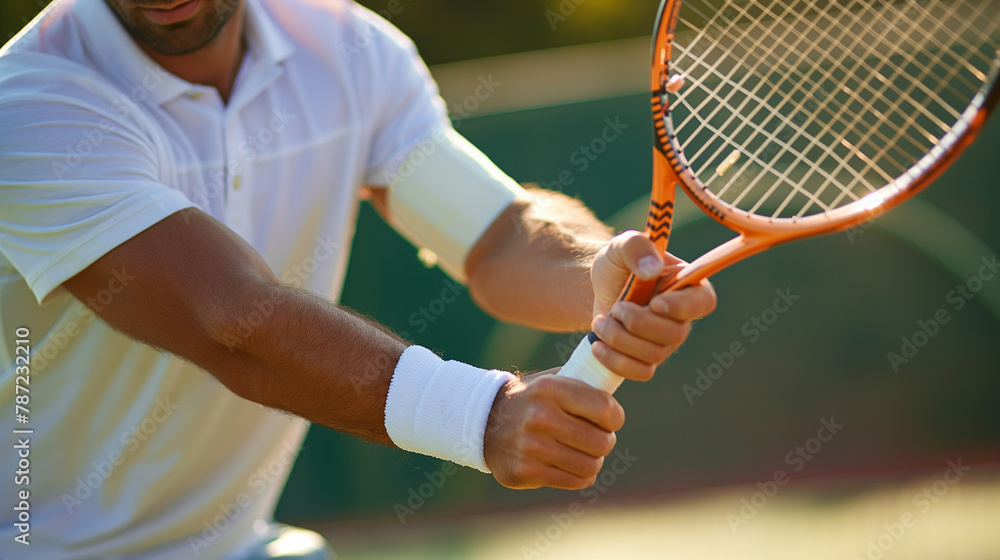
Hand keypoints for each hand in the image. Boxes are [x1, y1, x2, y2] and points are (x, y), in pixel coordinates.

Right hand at [484, 370, 624, 489]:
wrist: (483, 422)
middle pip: (601, 442)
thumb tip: (617, 384)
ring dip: (593, 461)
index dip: (616, 418)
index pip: (605, 409)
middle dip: (605, 441)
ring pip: (591, 465)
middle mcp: (540, 417)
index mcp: (550, 389)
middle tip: (597, 438)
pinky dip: (580, 475)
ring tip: (584, 452)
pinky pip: (574, 481)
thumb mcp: (551, 380)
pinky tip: (572, 465)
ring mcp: (532, 447)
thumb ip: (583, 383)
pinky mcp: (527, 471)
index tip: (612, 420)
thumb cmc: (530, 400)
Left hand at [590, 231, 716, 380]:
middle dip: (638, 324)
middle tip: (616, 307)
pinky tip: (597, 345)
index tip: (655, 302)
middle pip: (675, 334)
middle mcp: (682, 317)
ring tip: (599, 322)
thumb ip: (636, 247)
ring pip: (654, 354)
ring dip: (620, 340)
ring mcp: (666, 342)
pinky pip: (640, 372)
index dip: (683, 307)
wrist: (596, 288)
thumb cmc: (616, 264)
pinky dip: (616, 361)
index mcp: (687, 285)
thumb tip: (651, 268)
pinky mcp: (647, 359)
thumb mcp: (620, 246)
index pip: (703, 302)